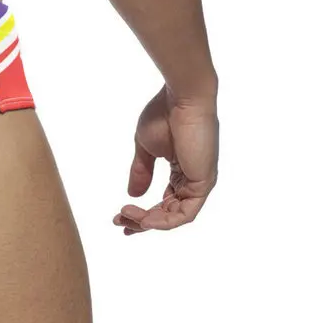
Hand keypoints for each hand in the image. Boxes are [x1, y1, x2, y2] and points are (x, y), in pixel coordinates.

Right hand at [114, 84, 218, 233]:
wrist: (181, 99)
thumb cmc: (164, 115)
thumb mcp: (145, 148)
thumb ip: (141, 171)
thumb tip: (132, 194)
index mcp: (181, 172)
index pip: (165, 203)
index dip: (143, 214)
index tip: (119, 216)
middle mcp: (192, 181)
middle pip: (168, 213)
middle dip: (142, 222)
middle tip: (120, 223)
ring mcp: (199, 183)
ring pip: (176, 217)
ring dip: (149, 222)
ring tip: (126, 216)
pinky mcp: (203, 183)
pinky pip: (185, 213)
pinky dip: (164, 220)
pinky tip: (144, 218)